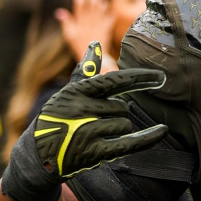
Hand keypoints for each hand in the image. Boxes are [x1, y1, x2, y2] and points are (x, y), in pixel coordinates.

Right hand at [0, 41, 168, 200]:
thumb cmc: (56, 119)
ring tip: (97, 134)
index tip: (161, 77)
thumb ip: (85, 71)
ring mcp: (87, 132)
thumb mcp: (67, 94)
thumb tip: (95, 44)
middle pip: (121, 107)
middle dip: (116, 114)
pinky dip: (148, 138)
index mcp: (77, 92)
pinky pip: (129, 143)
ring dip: (118, 129)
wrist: (38, 156)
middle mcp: (81, 110)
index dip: (139, 78)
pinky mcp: (94, 153)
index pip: (114, 81)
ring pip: (124, 125)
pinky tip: (162, 131)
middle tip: (97, 122)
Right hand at [56, 0, 113, 64]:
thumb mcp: (69, 34)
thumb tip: (59, 11)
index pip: (80, 4)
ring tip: (99, 1)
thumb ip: (65, 22)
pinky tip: (107, 9)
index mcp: (80, 21)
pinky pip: (110, 16)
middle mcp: (90, 20)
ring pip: (102, 7)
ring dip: (101, 2)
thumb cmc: (78, 44)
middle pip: (92, 2)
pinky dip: (109, 11)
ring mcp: (99, 23)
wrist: (92, 55)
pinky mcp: (107, 27)